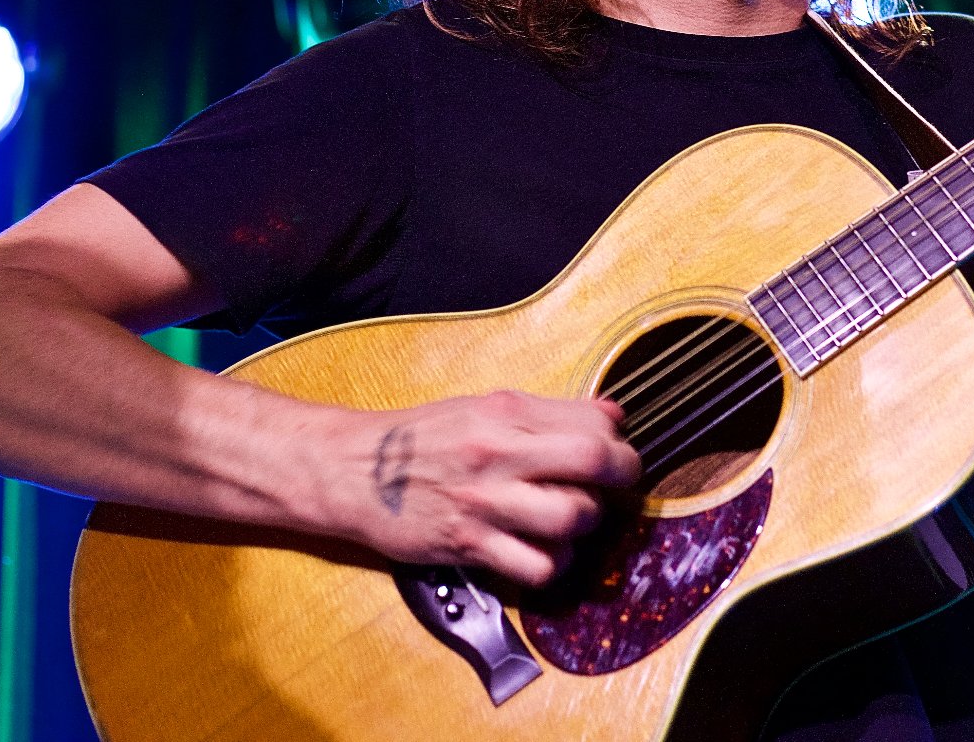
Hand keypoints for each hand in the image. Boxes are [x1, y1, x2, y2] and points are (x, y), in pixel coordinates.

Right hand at [318, 390, 640, 586]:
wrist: (351, 470)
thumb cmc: (423, 438)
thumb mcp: (484, 407)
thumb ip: (550, 413)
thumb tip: (613, 415)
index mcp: (507, 413)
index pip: (593, 423)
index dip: (618, 441)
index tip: (614, 452)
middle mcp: (499, 454)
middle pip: (594, 462)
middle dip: (622, 476)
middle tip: (616, 486)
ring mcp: (485, 502)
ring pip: (573, 517)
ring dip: (585, 523)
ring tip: (571, 519)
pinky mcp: (469, 545)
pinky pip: (537, 566)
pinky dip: (552, 564)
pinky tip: (543, 552)